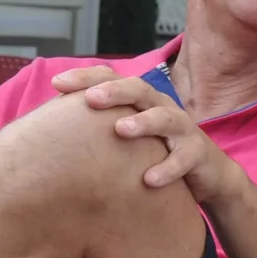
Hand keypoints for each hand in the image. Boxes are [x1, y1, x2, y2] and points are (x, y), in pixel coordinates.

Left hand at [51, 65, 243, 206]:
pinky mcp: (198, 154)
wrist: (208, 175)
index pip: (112, 79)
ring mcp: (182, 129)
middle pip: (139, 90)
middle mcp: (161, 107)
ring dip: (143, 123)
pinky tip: (148, 180)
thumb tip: (48, 131)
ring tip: (120, 130)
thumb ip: (98, 128)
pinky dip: (167, 168)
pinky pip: (184, 158)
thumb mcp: (127, 137)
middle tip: (91, 99)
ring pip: (165, 117)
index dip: (86, 77)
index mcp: (140, 101)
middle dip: (114, 92)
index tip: (57, 83)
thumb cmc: (156, 151)